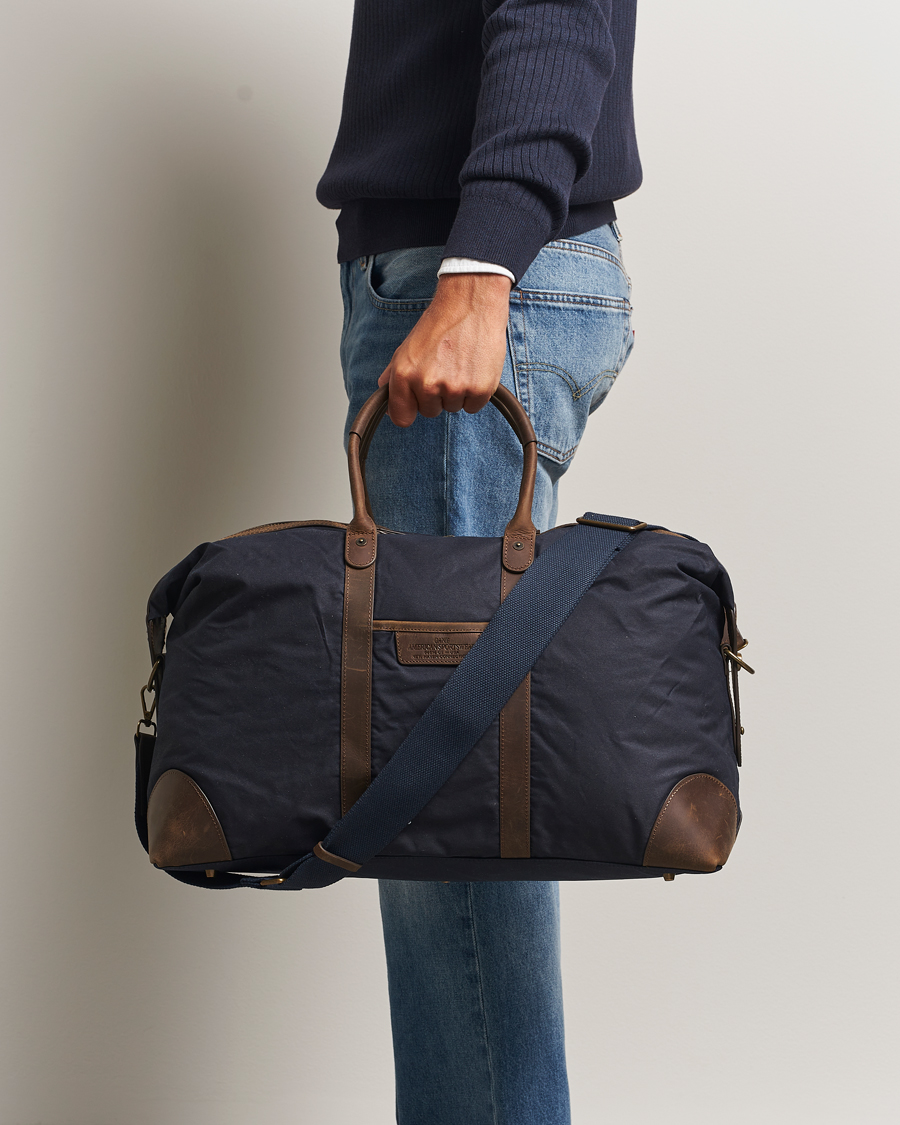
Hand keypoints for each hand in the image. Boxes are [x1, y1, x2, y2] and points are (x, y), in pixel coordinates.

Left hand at [377, 273, 511, 426]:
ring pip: (453, 408)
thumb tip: (383, 394)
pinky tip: (474, 368)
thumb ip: (393, 374)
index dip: (409, 410)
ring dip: (457, 392)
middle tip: (445, 367)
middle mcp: (427, 384)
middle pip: (430, 412)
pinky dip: (475, 392)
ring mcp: (454, 388)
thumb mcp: (408, 346)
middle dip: (436, 396)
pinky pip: (473, 406)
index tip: (416, 404)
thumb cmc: (440, 322)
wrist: (471, 302)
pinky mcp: (479, 389)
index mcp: (404, 374)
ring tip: (461, 363)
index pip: (401, 418)